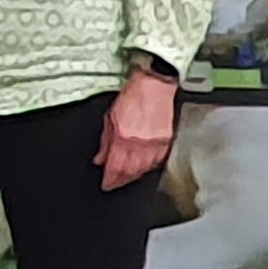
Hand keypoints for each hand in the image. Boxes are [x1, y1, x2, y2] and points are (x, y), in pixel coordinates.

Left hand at [95, 68, 176, 190]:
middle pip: (130, 171)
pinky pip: (157, 160)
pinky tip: (144, 167)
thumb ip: (105, 141)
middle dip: (121, 180)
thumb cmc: (134, 95)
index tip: (106, 184)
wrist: (155, 84)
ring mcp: (155, 143)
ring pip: (144, 168)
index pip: (115, 167)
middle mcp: (140, 143)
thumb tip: (100, 158)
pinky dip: (149, 166)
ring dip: (135, 175)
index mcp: (124, 137)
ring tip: (128, 177)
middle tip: (115, 183)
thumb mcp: (111, 117)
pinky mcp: (167, 140)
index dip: (110, 179)